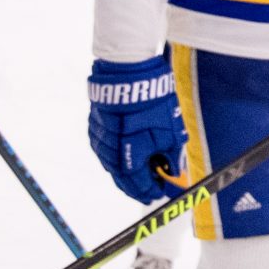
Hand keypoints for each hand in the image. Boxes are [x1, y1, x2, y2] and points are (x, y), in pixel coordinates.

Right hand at [88, 56, 190, 201]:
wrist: (128, 75)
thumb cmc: (153, 104)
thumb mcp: (172, 133)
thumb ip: (172, 157)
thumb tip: (174, 173)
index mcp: (129, 161)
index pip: (140, 186)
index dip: (151, 191)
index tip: (160, 193)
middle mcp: (110, 155)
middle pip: (123, 180)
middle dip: (137, 186)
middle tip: (150, 188)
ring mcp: (99, 141)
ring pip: (112, 165)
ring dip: (126, 171)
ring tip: (142, 171)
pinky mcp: (94, 127)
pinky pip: (105, 150)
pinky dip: (117, 155)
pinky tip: (127, 153)